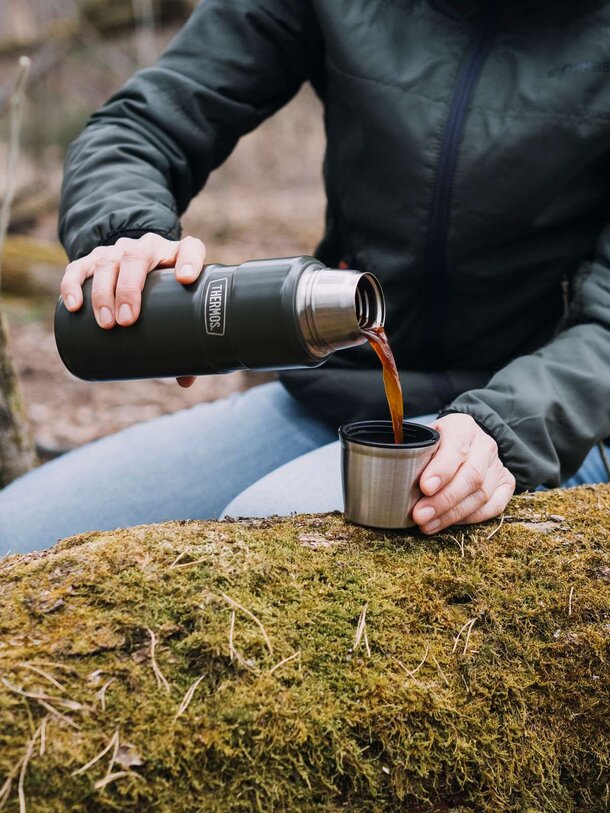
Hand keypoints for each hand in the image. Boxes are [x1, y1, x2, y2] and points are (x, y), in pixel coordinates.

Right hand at [60, 232, 205, 387]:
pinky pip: (79, 267)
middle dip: (129, 289)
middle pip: (136, 258)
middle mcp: (147, 247)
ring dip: (103, 293)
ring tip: (106, 323)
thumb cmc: (164, 295)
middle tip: (127, 320)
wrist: (136, 265)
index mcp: (176, 254)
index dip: (189, 260)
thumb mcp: (175, 310)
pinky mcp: (93, 259)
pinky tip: (74, 305)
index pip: (189, 248)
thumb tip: (185, 383)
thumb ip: (184, 341)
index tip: (186, 279)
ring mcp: (118, 251)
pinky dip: (73, 285)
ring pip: (107, 263)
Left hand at [412, 413, 515, 533]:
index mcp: (462, 427)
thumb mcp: (423, 439)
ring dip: (452, 514)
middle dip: (444, 500)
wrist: (463, 443)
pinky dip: (471, 518)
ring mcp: (497, 465)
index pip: (457, 448)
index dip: (442, 470)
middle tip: (420, 515)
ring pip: (481, 494)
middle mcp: (485, 444)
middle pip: (471, 476)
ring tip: (427, 524)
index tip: (425, 487)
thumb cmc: (436, 444)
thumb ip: (413, 453)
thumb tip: (393, 477)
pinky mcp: (506, 483)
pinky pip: (494, 506)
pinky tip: (449, 523)